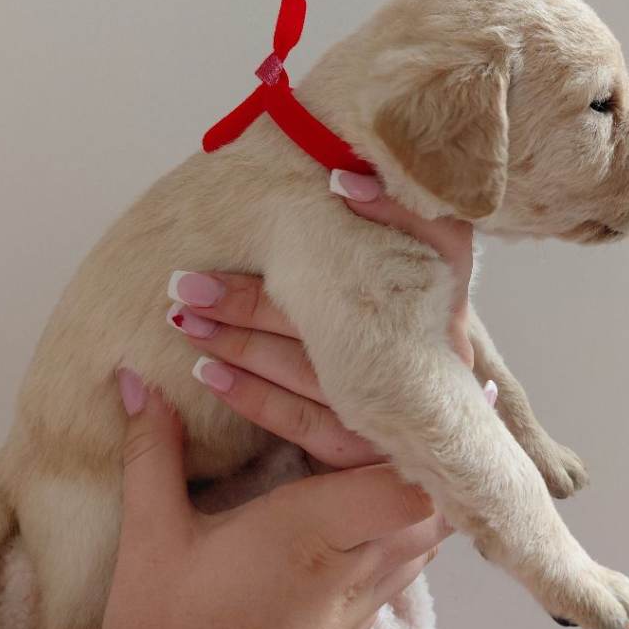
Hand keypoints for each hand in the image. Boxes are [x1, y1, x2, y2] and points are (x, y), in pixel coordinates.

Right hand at [102, 372, 450, 628]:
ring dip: (432, 485)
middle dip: (437, 454)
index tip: (404, 393)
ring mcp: (365, 598)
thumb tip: (137, 382)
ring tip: (420, 440)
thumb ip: (154, 453)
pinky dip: (418, 522)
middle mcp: (356, 564)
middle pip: (439, 503)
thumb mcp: (153, 540)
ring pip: (433, 533)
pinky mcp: (361, 622)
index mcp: (314, 534)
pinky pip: (412, 560)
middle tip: (429, 402)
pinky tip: (392, 498)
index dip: (418, 437)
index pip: (408, 483)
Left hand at [167, 173, 493, 468]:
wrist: (434, 435)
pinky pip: (300, 421)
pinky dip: (251, 396)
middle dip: (252, 298)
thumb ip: (387, 234)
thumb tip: (340, 178)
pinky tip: (208, 374)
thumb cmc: (410, 342)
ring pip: (307, 367)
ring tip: (184, 319)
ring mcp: (402, 405)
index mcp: (444, 301)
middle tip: (186, 281)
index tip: (336, 182)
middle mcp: (431, 351)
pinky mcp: (371, 450)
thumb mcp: (417, 288)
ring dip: (238, 343)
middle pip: (335, 315)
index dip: (388, 211)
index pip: (436, 242)